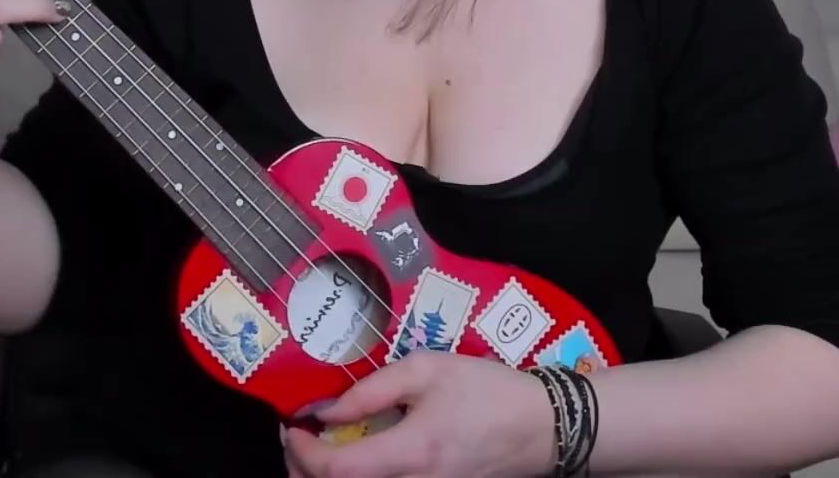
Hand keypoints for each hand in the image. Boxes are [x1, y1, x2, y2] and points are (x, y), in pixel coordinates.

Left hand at [281, 352, 554, 477]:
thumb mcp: (429, 370)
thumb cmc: (488, 392)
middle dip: (305, 470)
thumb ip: (372, 389)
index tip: (294, 426)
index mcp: (411, 453)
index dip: (302, 452)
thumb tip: (326, 410)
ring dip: (331, 477)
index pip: (336, 470)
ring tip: (322, 450)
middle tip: (298, 440)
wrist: (544, 428)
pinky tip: (358, 459)